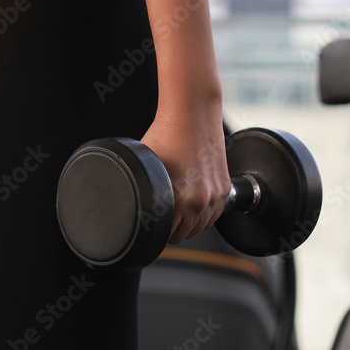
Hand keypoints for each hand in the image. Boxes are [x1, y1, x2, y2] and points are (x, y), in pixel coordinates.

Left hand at [140, 97, 229, 243]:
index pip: (169, 235)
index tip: (152, 228)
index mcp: (179, 200)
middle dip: (172, 230)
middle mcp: (200, 202)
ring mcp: (215, 196)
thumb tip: (125, 198)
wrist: (192, 114)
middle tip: (162, 219)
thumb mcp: (144, 164)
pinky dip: (204, 215)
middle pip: (185, 234)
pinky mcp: (225, 188)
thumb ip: (141, 187)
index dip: (157, 233)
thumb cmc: (166, 134)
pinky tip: (193, 206)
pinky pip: (215, 215)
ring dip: (189, 224)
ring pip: (202, 227)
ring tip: (176, 211)